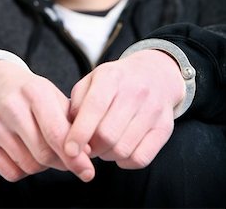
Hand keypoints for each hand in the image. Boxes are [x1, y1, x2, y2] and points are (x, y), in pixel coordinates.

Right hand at [0, 61, 93, 181]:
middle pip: (43, 154)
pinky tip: (25, 151)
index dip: (75, 157)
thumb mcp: (54, 96)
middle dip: (61, 162)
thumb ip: (71, 123)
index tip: (87, 171)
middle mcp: (11, 106)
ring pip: (29, 166)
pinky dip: (24, 170)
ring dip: (43, 166)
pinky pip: (11, 174)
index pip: (56, 133)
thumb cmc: (31, 94)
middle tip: (68, 159)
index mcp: (35, 91)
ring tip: (43, 147)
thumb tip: (85, 154)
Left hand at [65, 50, 184, 168]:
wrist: (155, 73)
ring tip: (103, 145)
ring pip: (123, 149)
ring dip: (107, 155)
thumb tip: (70, 133)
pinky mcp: (165, 127)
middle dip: (91, 147)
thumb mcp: (92, 80)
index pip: (94, 107)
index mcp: (112, 76)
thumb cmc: (115, 81)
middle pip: (107, 134)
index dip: (79, 133)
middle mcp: (135, 91)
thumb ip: (77, 103)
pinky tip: (120, 150)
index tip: (69, 150)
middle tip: (87, 146)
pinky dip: (125, 162)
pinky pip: (141, 158)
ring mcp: (152, 109)